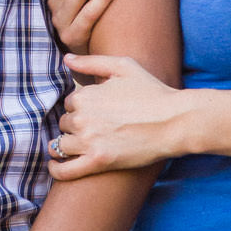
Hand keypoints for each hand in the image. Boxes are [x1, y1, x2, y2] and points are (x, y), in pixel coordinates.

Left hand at [48, 54, 192, 178]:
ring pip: (61, 145)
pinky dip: (56, 169)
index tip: (94, 111)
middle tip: (93, 128)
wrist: (174, 121)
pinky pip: (65, 170)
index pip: (69, 103)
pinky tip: (55, 166)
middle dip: (75, 125)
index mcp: (85, 95)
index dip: (81, 107)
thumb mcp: (123, 67)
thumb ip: (92, 62)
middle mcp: (83, 118)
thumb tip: (66, 60)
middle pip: (64, 123)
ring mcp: (89, 142)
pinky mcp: (98, 162)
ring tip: (74, 147)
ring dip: (66, 145)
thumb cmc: (152, 92)